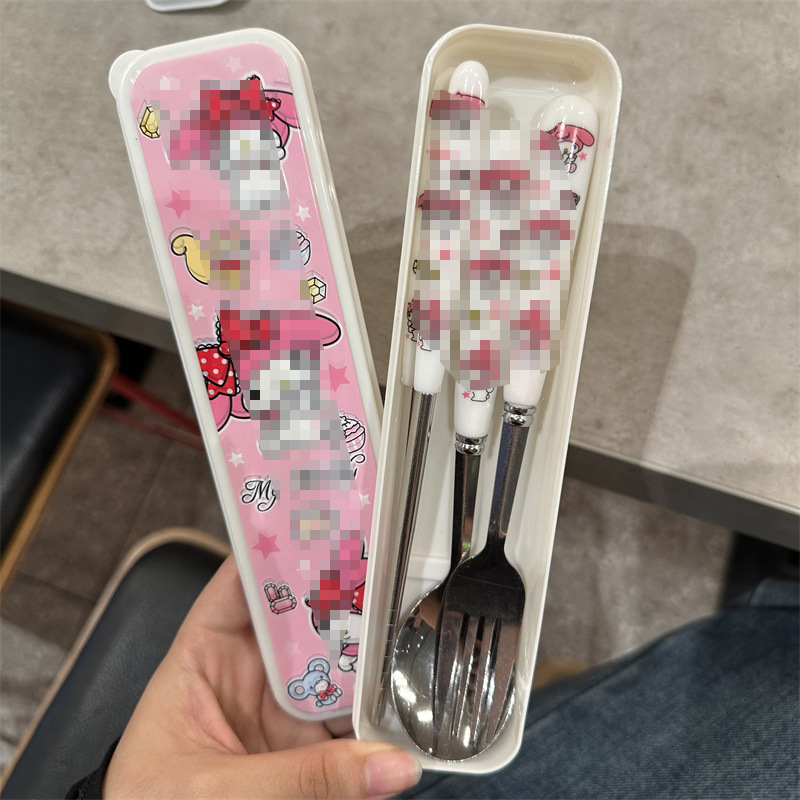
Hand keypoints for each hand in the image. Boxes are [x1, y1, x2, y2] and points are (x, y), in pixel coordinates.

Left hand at [104, 556, 420, 798]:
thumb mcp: (218, 791)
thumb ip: (305, 779)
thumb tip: (387, 766)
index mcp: (204, 656)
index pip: (243, 582)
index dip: (282, 546)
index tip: (325, 521)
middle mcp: (250, 675)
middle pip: (303, 619)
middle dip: (344, 597)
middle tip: (388, 574)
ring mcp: (284, 712)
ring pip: (336, 667)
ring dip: (369, 655)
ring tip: (408, 632)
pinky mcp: (310, 750)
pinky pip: (353, 721)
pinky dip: (381, 713)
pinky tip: (407, 698)